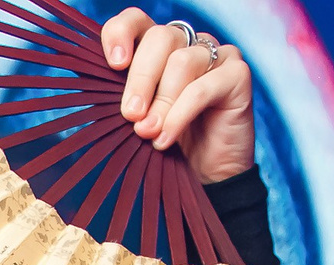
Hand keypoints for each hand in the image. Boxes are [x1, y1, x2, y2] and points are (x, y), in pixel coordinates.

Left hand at [101, 8, 255, 183]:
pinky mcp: (237, 75)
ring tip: (149, 134)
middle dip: (140, 79)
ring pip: (182, 62)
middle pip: (160, 38)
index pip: (136, 21)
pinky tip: (166, 138)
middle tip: (130, 115)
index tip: (114, 64)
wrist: (205, 174)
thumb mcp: (135, 119)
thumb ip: (119, 98)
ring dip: (161, 103)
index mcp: (158, 49)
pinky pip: (202, 87)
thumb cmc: (166, 143)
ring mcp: (216, 55)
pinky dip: (180, 115)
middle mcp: (188, 44)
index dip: (121, 34)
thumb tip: (96, 89)